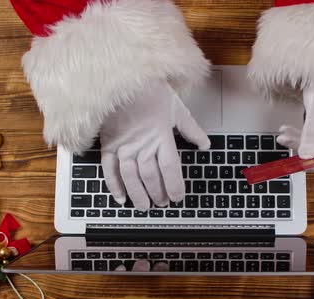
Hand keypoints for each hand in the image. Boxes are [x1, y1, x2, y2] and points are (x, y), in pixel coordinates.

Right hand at [100, 80, 209, 209]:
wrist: (122, 76)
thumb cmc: (149, 90)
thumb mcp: (176, 108)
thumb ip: (191, 129)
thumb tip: (205, 144)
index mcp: (161, 136)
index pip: (170, 168)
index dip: (174, 186)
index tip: (178, 197)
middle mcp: (143, 144)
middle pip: (151, 176)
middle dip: (157, 193)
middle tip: (162, 203)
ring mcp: (124, 145)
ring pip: (131, 177)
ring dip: (138, 194)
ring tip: (144, 206)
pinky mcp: (108, 144)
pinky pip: (109, 169)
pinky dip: (114, 185)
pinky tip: (120, 198)